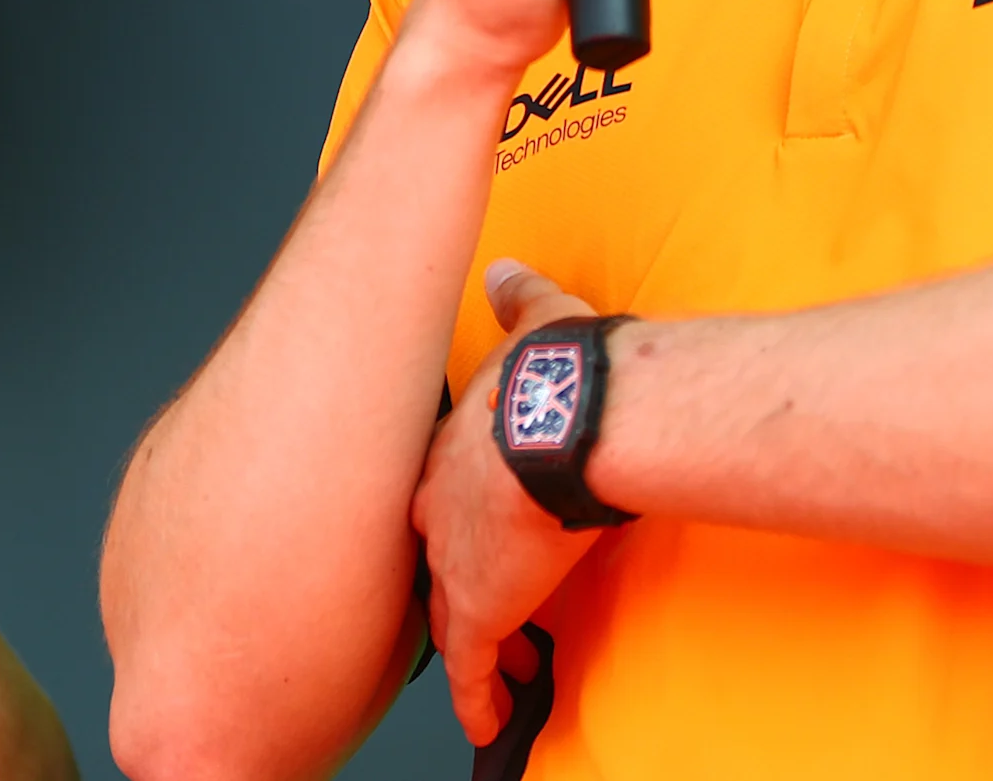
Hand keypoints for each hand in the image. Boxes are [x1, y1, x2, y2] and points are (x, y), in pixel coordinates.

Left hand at [413, 260, 612, 745]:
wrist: (558, 419)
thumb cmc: (556, 372)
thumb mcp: (528, 320)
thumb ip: (513, 297)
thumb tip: (503, 271)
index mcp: (447, 451)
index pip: (435, 498)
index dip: (452, 521)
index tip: (470, 535)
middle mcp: (434, 509)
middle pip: (434, 561)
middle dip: (458, 588)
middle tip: (480, 612)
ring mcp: (451, 561)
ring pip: (452, 620)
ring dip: (478, 647)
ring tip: (500, 674)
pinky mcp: (478, 607)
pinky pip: (471, 669)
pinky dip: (477, 697)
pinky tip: (487, 722)